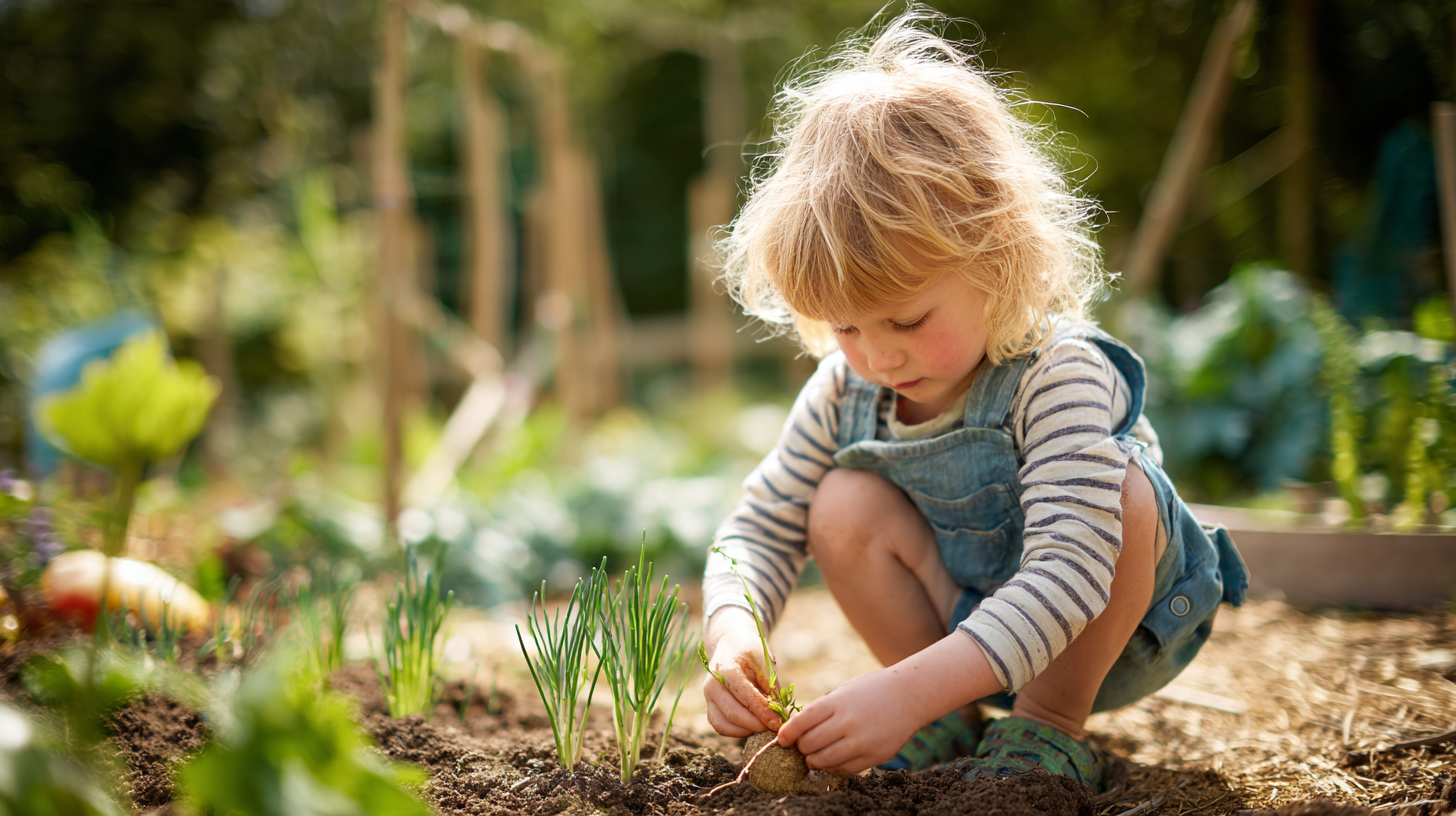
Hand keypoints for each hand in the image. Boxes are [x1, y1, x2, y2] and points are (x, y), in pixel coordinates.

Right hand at [702, 608, 782, 736]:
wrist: (729, 646)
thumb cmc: (749, 652)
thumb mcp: (764, 661)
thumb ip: (771, 686)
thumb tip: (779, 713)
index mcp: (727, 671)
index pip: (746, 698)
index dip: (764, 713)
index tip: (780, 723)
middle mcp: (712, 686)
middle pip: (733, 714)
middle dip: (757, 725)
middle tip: (775, 728)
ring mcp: (708, 698)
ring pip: (724, 725)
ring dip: (746, 731)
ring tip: (764, 727)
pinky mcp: (710, 708)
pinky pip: (721, 727)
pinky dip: (737, 731)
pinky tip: (753, 726)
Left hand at [775, 667, 917, 774]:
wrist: (909, 695)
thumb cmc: (871, 690)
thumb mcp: (843, 691)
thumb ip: (822, 709)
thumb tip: (797, 730)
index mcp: (837, 702)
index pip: (802, 722)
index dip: (788, 733)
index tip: (782, 739)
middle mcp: (848, 722)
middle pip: (811, 744)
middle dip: (801, 748)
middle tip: (801, 746)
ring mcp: (862, 741)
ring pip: (825, 760)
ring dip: (814, 760)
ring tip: (814, 756)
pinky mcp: (874, 756)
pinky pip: (845, 769)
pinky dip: (833, 767)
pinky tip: (833, 759)